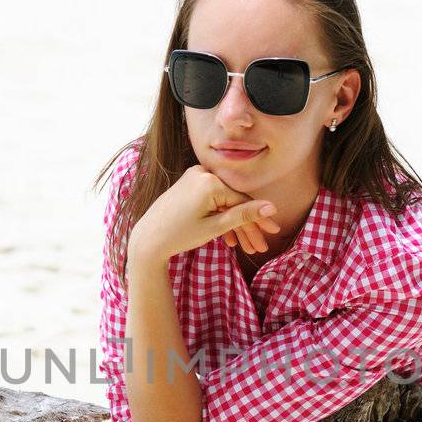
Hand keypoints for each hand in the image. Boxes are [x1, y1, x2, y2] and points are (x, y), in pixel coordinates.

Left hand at [128, 164, 280, 264]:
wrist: (148, 239)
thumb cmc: (179, 235)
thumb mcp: (215, 227)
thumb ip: (244, 215)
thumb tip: (270, 207)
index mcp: (210, 182)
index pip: (243, 200)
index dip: (260, 218)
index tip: (274, 232)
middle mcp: (202, 173)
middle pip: (234, 201)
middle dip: (247, 227)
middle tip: (260, 247)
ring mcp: (195, 177)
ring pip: (224, 202)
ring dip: (235, 226)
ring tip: (245, 249)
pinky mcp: (189, 183)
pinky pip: (212, 200)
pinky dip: (220, 217)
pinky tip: (228, 240)